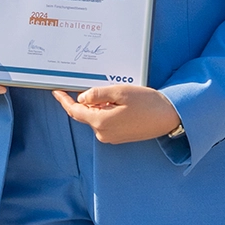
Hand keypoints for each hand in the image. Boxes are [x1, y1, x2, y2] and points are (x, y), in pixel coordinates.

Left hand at [53, 85, 181, 144]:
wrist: (169, 117)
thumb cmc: (147, 103)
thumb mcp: (119, 92)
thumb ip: (97, 94)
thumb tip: (82, 98)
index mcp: (101, 122)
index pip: (75, 111)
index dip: (64, 101)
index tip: (56, 91)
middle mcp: (104, 133)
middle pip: (86, 114)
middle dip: (89, 100)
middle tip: (104, 88)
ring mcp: (112, 137)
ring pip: (96, 117)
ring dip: (100, 105)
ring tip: (119, 95)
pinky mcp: (119, 137)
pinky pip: (105, 122)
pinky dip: (106, 111)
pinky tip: (120, 103)